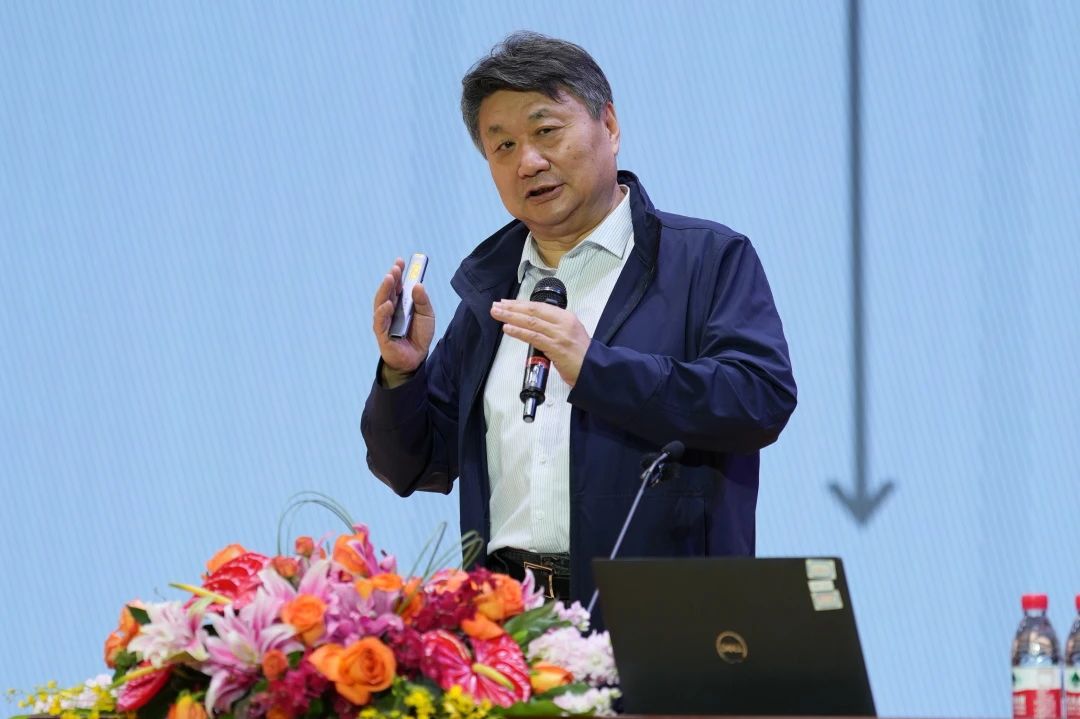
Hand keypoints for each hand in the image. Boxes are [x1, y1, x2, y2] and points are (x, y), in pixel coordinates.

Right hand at [372, 258, 435, 385]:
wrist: (417, 358)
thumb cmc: (419, 335)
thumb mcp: (427, 315)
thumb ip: (422, 301)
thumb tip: (417, 285)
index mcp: (399, 303)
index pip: (396, 286)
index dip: (397, 273)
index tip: (400, 261)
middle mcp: (390, 310)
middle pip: (387, 292)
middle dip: (391, 279)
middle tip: (395, 268)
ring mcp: (384, 322)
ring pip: (380, 303)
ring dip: (385, 290)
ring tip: (390, 278)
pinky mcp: (382, 335)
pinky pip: (380, 322)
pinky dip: (383, 312)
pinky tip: (388, 304)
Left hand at [490, 299, 590, 386]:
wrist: (593, 369)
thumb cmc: (580, 355)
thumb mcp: (569, 334)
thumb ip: (553, 327)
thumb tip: (532, 324)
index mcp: (566, 317)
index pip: (539, 307)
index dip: (521, 304)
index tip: (507, 302)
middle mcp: (563, 323)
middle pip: (533, 311)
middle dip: (513, 307)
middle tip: (496, 306)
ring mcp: (559, 335)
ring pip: (531, 322)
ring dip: (511, 317)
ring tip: (497, 314)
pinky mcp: (556, 347)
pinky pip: (533, 337)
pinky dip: (519, 332)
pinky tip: (507, 328)